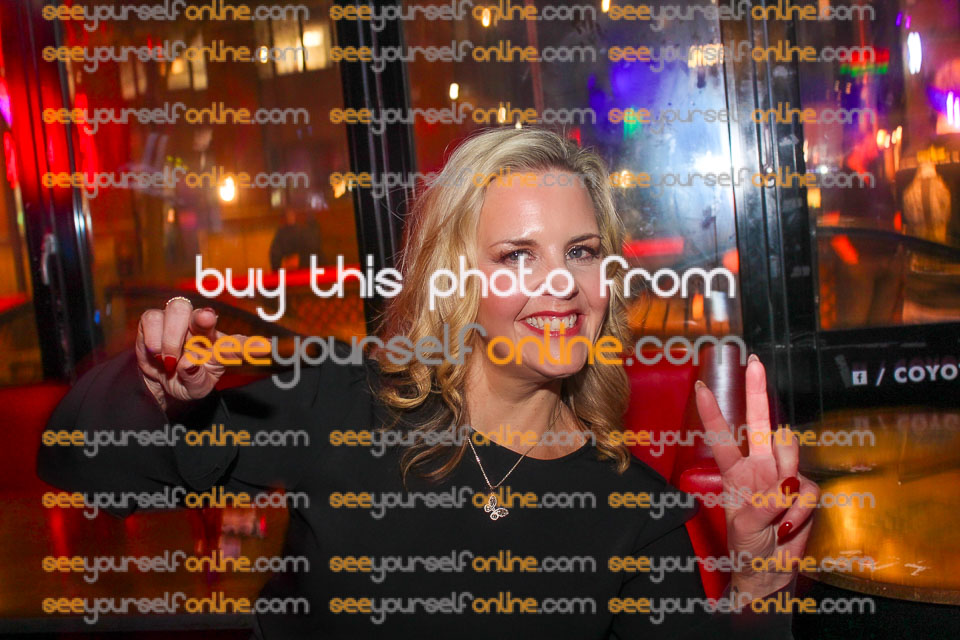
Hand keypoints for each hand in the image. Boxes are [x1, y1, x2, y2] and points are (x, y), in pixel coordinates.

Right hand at [135, 297, 246, 411]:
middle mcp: (202, 330)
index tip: (265, 348)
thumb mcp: (195, 389)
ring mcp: (179, 321)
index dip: (249, 346)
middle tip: (205, 321)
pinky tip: (155, 352)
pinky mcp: (155, 319)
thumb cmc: (185, 381)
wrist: (157, 382)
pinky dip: (152, 337)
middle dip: (205, 316)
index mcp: (219, 347)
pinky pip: (153, 317)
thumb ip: (195, 379)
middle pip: (205, 316)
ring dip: (171, 336)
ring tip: (169, 359)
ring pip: (179, 310)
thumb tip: (189, 363)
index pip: (237, 345)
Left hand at [694, 354, 819, 599]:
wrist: (769, 571)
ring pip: (789, 453)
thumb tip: (786, 486)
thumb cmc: (747, 546)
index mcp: (734, 472)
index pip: (722, 437)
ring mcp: (783, 476)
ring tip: (776, 510)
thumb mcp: (743, 526)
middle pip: (761, 424)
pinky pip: (807, 491)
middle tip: (754, 363)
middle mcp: (759, 466)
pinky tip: (787, 525)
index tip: (701, 387)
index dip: (713, 413)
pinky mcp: (805, 491)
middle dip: (758, 391)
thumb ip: (762, 503)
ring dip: (785, 480)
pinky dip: (798, 511)